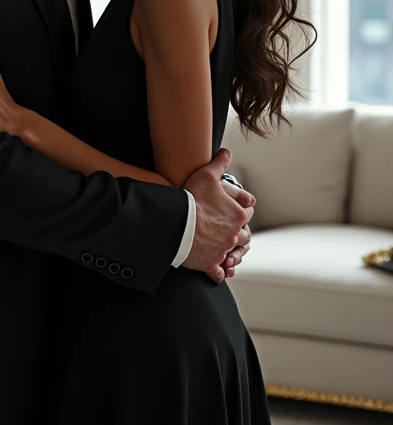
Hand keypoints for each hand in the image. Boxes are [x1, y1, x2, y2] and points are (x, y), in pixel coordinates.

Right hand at [182, 148, 254, 283]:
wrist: (176, 224)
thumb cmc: (191, 199)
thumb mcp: (207, 175)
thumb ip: (219, 163)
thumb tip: (226, 152)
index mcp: (238, 214)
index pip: (249, 211)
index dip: (243, 208)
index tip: (236, 208)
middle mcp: (235, 234)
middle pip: (244, 235)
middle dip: (239, 232)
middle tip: (229, 229)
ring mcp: (223, 250)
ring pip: (234, 254)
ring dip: (231, 252)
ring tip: (225, 250)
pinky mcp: (210, 263)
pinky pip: (218, 272)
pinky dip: (217, 271)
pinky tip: (214, 268)